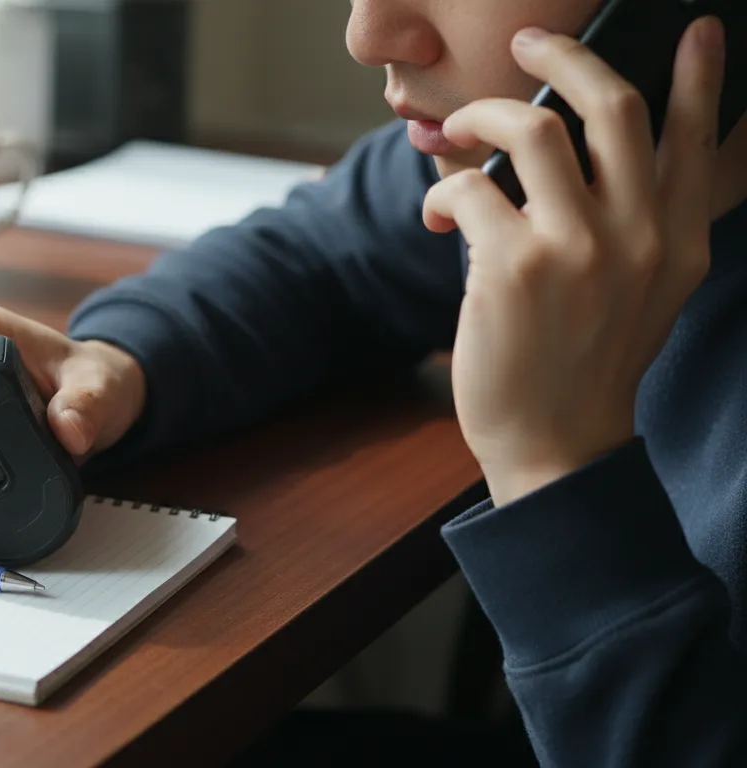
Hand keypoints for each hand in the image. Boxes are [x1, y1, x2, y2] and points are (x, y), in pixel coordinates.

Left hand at [422, 19, 726, 504]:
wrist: (554, 444)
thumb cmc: (584, 364)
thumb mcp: (645, 295)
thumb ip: (641, 228)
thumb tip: (592, 156)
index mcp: (678, 243)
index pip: (697, 140)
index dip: (700, 77)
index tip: (698, 29)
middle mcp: (639, 239)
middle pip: (613, 108)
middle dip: (565, 58)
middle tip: (528, 43)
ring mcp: (577, 250)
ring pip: (534, 130)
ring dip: (483, 115)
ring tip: (458, 130)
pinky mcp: (512, 268)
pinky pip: (469, 186)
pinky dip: (443, 190)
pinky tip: (436, 217)